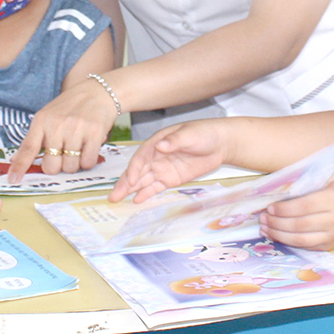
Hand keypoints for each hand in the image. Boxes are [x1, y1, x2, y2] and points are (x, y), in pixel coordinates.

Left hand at [8, 79, 119, 182]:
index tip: (13, 179)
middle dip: (57, 166)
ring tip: (78, 148)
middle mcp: (56, 125)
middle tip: (63, 154)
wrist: (98, 91)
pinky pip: (87, 162)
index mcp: (41, 121)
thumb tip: (16, 160)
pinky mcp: (94, 133)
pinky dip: (88, 161)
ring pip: (70, 167)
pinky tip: (88, 148)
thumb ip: (33, 139)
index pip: (28, 148)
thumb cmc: (70, 107)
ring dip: (74, 163)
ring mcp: (76, 129)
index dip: (20, 166)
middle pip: (51, 167)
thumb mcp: (47, 117)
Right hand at [111, 121, 231, 202]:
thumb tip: (159, 145)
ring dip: (130, 190)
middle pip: (137, 171)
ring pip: (142, 181)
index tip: (130, 181)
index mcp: (157, 143)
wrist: (220, 143)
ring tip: (117, 199)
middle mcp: (155, 156)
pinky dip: (146, 193)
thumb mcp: (190, 134)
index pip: (141, 157)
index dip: (134, 169)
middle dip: (124, 183)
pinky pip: (155, 187)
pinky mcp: (170, 178)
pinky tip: (136, 200)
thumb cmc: (204, 133)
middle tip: (113, 196)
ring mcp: (162, 168)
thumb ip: (174, 140)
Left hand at [260, 172, 333, 250]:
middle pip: (300, 224)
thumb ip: (310, 171)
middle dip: (277, 222)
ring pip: (301, 239)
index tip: (270, 207)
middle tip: (263, 218)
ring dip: (279, 235)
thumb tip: (282, 172)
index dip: (285, 208)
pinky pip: (306, 246)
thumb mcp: (330, 174)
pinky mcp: (332, 246)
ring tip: (265, 228)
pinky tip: (276, 236)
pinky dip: (288, 242)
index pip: (305, 205)